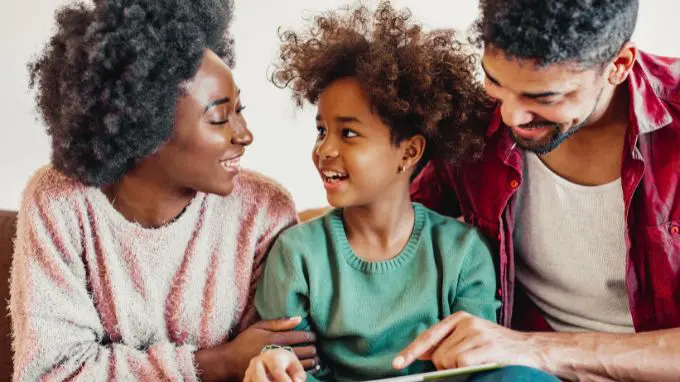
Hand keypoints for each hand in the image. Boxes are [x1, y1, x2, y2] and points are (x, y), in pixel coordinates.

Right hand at [196, 317, 317, 380]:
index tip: (314, 336)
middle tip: (317, 347)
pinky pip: (293, 373)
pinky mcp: (273, 374)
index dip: (308, 335)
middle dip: (312, 349)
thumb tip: (299, 318)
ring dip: (311, 361)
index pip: (297, 336)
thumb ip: (279, 322)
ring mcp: (275, 365)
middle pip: (301, 351)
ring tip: (317, 358)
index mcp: (273, 338)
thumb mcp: (259, 327)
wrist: (230, 361)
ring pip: (299, 364)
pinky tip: (311, 368)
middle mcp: (275, 352)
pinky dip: (304, 371)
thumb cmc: (245, 341)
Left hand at [393, 312, 543, 370]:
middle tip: (466, 366)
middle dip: (445, 367)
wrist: (531, 350)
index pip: (429, 336)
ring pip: (448, 360)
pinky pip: (461, 363)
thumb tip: (420, 354)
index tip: (397, 364)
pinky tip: (481, 365)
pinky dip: (466, 370)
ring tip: (477, 364)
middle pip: (438, 354)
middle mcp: (466, 322)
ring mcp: (477, 332)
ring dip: (458, 370)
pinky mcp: (486, 344)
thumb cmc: (497, 349)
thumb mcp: (470, 340)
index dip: (411, 351)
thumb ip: (446, 344)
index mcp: (459, 318)